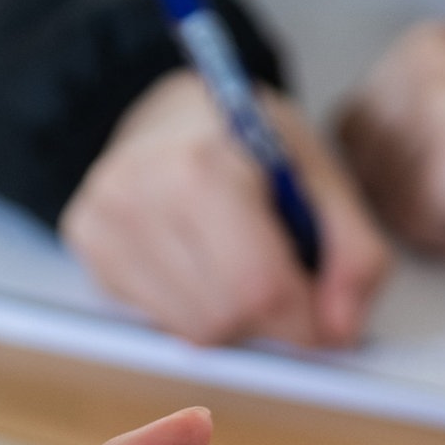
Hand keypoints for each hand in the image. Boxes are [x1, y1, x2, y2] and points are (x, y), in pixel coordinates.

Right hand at [59, 70, 389, 346]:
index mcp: (205, 166)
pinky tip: (202, 266)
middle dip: (269, 319)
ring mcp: (104, 222)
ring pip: (193, 332)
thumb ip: (354, 255)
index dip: (306, 321)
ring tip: (239, 267)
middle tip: (281, 279)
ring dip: (234, 320)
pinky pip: (161, 323)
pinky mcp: (90, 248)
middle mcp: (141, 193)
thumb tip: (341, 333)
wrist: (172, 111)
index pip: (260, 289)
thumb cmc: (251, 141)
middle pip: (226, 318)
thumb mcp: (322, 176)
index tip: (324, 317)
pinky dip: (196, 311)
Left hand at [337, 21, 444, 255]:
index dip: (391, 173)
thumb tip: (353, 167)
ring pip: (388, 203)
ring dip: (440, 224)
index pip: (350, 130)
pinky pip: (421, 228)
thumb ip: (412, 117)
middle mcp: (424, 62)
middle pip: (361, 168)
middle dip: (409, 199)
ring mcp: (439, 108)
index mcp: (424, 44)